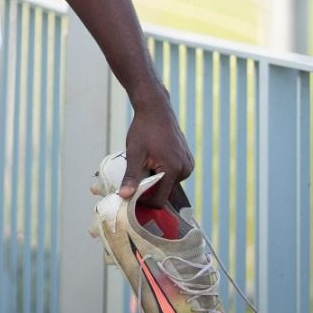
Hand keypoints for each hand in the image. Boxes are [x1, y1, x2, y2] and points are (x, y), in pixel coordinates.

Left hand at [121, 90, 192, 205]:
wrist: (156, 110)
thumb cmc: (144, 130)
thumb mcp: (134, 154)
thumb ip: (131, 176)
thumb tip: (124, 196)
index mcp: (174, 170)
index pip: (159, 200)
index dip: (143, 202)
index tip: (130, 195)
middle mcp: (185, 170)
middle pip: (164, 192)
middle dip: (148, 188)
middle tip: (135, 174)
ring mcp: (188, 165)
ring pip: (168, 183)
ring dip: (154, 179)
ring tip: (144, 162)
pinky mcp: (188, 160)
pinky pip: (173, 174)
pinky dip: (162, 171)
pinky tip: (153, 158)